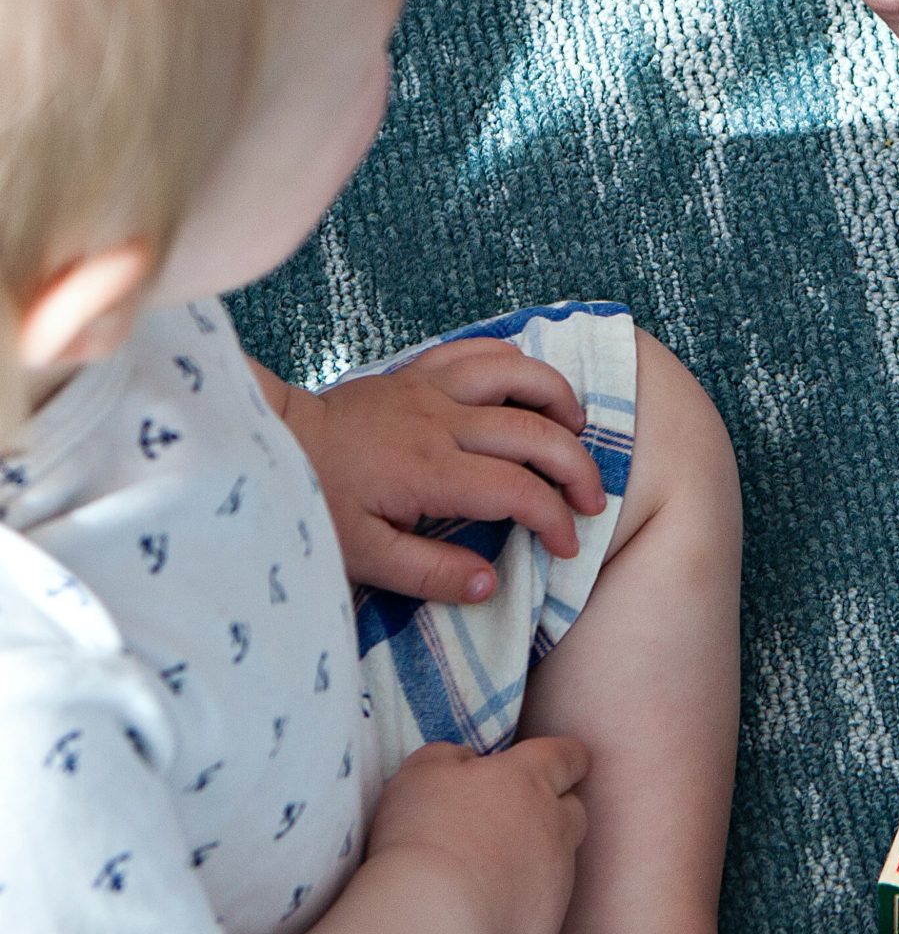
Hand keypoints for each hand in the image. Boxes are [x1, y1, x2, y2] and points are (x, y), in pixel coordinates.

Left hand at [282, 340, 605, 602]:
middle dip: (577, 467)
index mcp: (429, 472)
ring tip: (576, 430)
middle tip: (593, 500)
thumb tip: (490, 583)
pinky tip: (529, 387)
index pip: (517, 491)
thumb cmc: (314, 504)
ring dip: (558, 398)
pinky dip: (517, 362)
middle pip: (534, 431)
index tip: (567, 544)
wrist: (271, 443)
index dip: (555, 519)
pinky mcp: (419, 371)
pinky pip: (481, 349)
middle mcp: (440, 421)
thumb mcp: (362, 557)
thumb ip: (429, 574)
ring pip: (517, 373)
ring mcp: (431, 388)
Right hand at [368, 739, 589, 933]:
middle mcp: (554, 823)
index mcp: (529, 778)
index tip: (567, 763)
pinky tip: (489, 914)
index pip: (567, 756)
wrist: (432, 916)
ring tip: (498, 873)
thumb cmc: (422, 833)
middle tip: (521, 822)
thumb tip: (466, 761)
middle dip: (556, 811)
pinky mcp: (549, 923)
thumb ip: (451, 756)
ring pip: (563, 860)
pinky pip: (544, 908)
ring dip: (539, 860)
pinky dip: (524, 906)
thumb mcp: (422, 771)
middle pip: (574, 810)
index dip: (568, 758)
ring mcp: (558, 876)